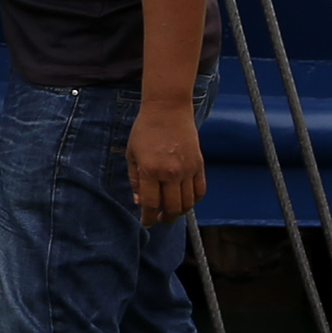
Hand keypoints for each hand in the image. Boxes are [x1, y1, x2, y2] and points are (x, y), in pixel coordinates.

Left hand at [127, 100, 206, 227]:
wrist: (168, 109)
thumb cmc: (145, 130)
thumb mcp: (132, 154)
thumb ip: (135, 180)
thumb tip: (140, 201)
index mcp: (151, 170)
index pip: (151, 204)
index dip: (148, 218)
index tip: (146, 223)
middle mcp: (171, 172)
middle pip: (172, 208)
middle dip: (165, 218)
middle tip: (159, 219)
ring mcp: (187, 169)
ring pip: (188, 203)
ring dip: (179, 212)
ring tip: (171, 212)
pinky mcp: (199, 164)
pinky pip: (200, 190)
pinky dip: (193, 201)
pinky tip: (185, 201)